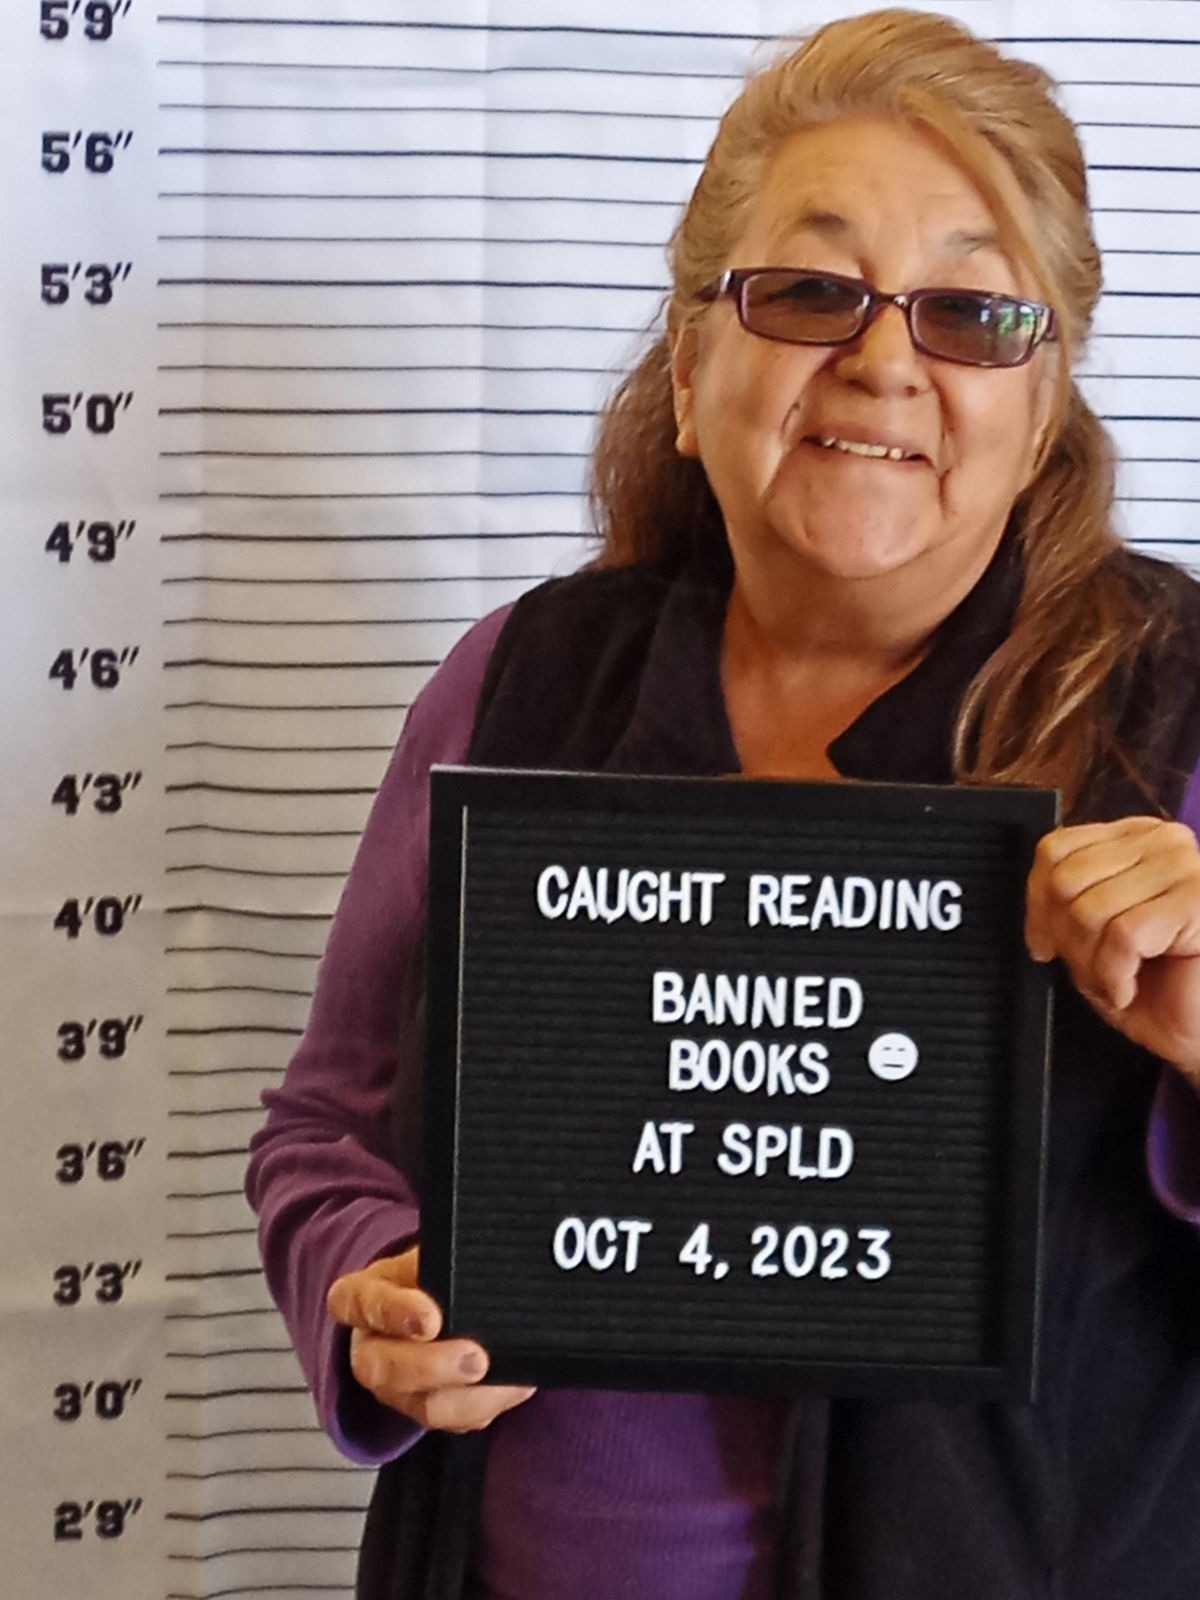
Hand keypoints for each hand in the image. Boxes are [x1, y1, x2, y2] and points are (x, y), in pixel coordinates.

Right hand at [326, 1246, 535, 1432]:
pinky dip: (489, 1404)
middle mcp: (371, 1347)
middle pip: (381, 1368)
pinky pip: (456, 1421)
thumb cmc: (433, 1269)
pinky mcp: (429, 1408)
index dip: (392, 1314)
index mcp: (363, 1296)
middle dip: (431, 1366)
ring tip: (506, 1378)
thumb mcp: (432, 1251)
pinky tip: (515, 1384)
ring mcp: (397, 1386)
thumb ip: (446, 1257)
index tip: (430, 1318)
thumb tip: (484, 1260)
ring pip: (420, 1405)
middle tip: (475, 1358)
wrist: (449, 1296)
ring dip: (465, 1398)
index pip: (358, 1303)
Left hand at [1026, 816, 1199, 1080]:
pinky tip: (1130, 989)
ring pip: (1090, 910)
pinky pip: (1123, 935)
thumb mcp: (1096, 937)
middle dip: (1067, 939)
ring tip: (1116, 982)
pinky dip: (1115, 975)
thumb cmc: (1159, 988)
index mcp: (1136, 839)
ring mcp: (1185, 868)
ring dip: (1092, 964)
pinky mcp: (1196, 902)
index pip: (1056, 849)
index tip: (1042, 942)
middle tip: (1091, 970)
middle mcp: (1163, 842)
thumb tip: (1038, 905)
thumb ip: (1067, 903)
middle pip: (1067, 880)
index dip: (1037, 903)